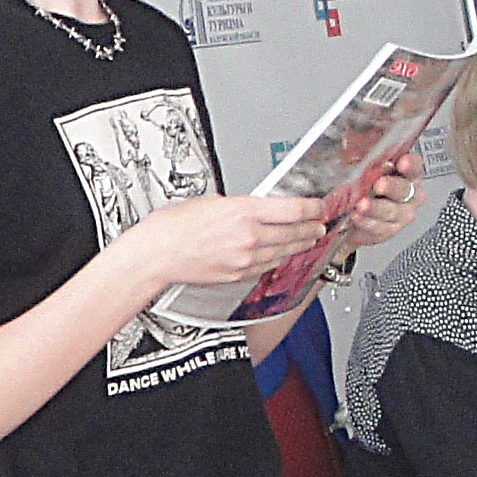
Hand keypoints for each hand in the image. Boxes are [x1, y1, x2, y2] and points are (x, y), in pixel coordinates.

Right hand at [103, 190, 330, 301]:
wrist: (156, 255)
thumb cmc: (173, 226)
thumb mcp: (211, 201)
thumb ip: (240, 205)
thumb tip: (258, 208)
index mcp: (242, 212)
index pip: (293, 210)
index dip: (312, 209)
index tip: (319, 207)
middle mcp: (248, 237)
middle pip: (294, 233)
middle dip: (311, 229)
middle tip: (320, 225)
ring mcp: (244, 260)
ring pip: (284, 252)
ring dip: (298, 246)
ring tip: (306, 240)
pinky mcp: (238, 275)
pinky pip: (266, 267)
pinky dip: (277, 259)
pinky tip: (281, 255)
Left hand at [344, 152, 423, 251]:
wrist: (353, 216)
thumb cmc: (362, 186)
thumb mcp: (361, 167)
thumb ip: (363, 154)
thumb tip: (350, 139)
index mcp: (406, 174)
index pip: (415, 167)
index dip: (410, 165)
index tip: (402, 162)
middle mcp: (409, 194)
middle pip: (405, 190)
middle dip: (392, 187)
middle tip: (379, 184)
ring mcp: (401, 213)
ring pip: (392, 211)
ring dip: (376, 207)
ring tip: (361, 204)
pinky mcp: (389, 230)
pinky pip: (380, 227)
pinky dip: (367, 222)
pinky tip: (357, 216)